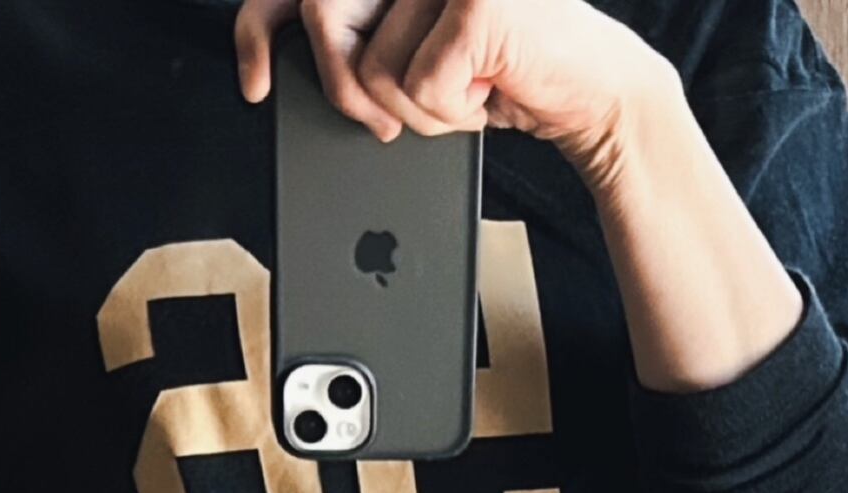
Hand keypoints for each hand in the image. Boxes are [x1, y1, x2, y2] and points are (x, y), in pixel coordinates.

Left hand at [232, 0, 663, 173]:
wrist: (593, 93)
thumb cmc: (503, 76)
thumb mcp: (412, 59)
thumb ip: (357, 43)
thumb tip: (278, 62)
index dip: (256, 30)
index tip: (255, 86)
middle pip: (323, 21)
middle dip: (347, 92)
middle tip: (385, 125)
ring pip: (372, 69)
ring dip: (415, 112)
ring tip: (461, 94)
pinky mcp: (473, 2)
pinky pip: (420, 88)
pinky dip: (452, 116)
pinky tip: (488, 92)